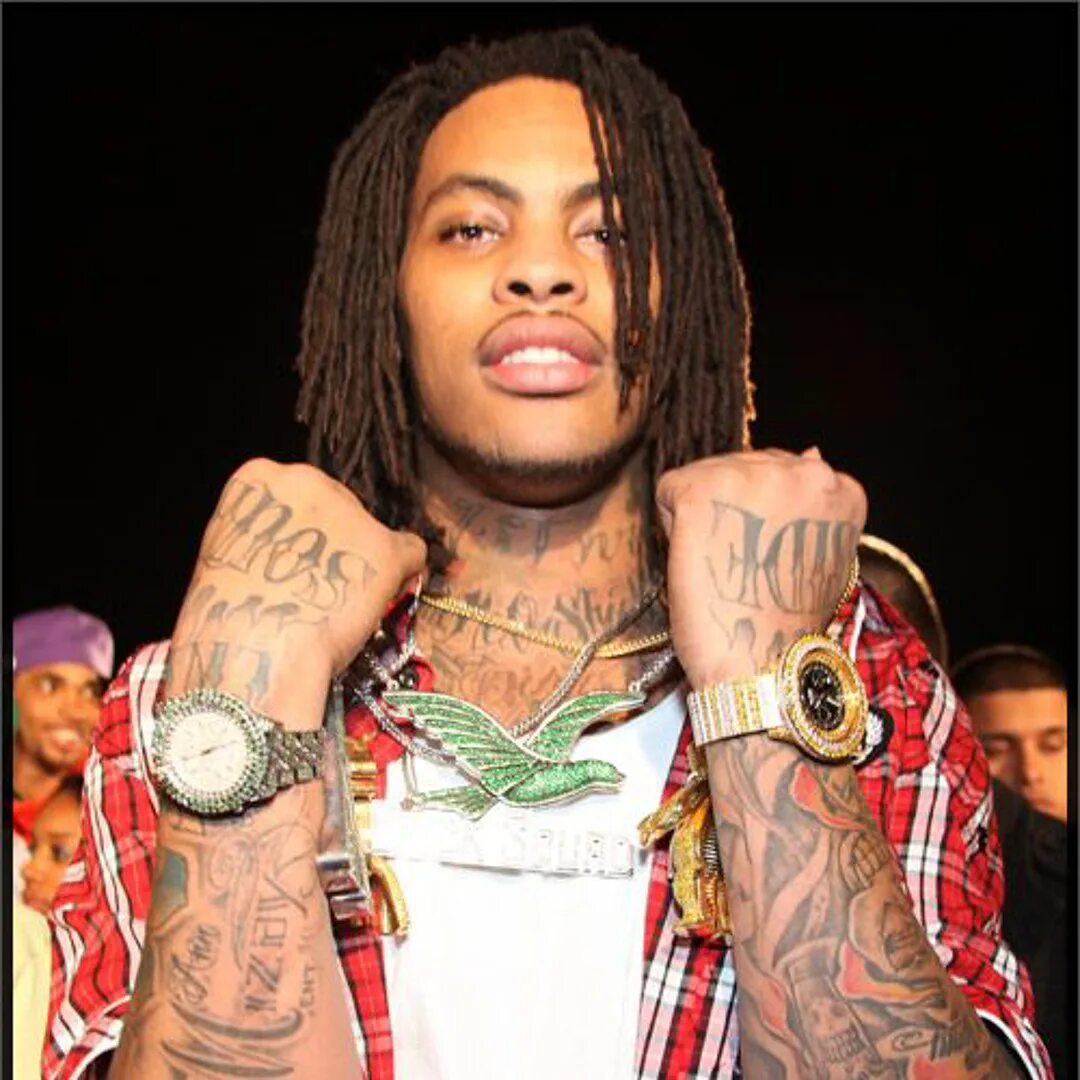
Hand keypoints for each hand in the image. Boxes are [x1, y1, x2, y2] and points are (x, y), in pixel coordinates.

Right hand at [165, 459, 426, 720]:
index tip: (299, 560)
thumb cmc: (227, 616)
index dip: (304, 531)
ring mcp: (350, 512)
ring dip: (366, 564)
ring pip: (373, 533)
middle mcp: (306, 480)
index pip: (301, 492)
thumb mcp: (231, 552)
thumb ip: (267, 534)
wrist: (251, 653)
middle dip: (338, 543)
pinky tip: (383, 601)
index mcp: (259, 478)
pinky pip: (412, 553)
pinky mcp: (386, 548)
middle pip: (340, 506)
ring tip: (343, 605)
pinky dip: (404, 577)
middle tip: (323, 588)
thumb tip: (298, 547)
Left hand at [656, 447, 865, 687]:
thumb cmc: (784, 621)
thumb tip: (810, 452)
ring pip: (703, 477)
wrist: (760, 664)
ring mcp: (752, 476)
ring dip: (702, 517)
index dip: (761, 518)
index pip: (778, 474)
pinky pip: (668, 492)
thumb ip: (812, 504)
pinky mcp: (702, 490)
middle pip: (740, 467)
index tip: (766, 556)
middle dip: (731, 510)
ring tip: (724, 565)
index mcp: (839, 487)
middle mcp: (802, 469)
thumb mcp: (820, 553)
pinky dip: (671, 529)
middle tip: (742, 564)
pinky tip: (698, 563)